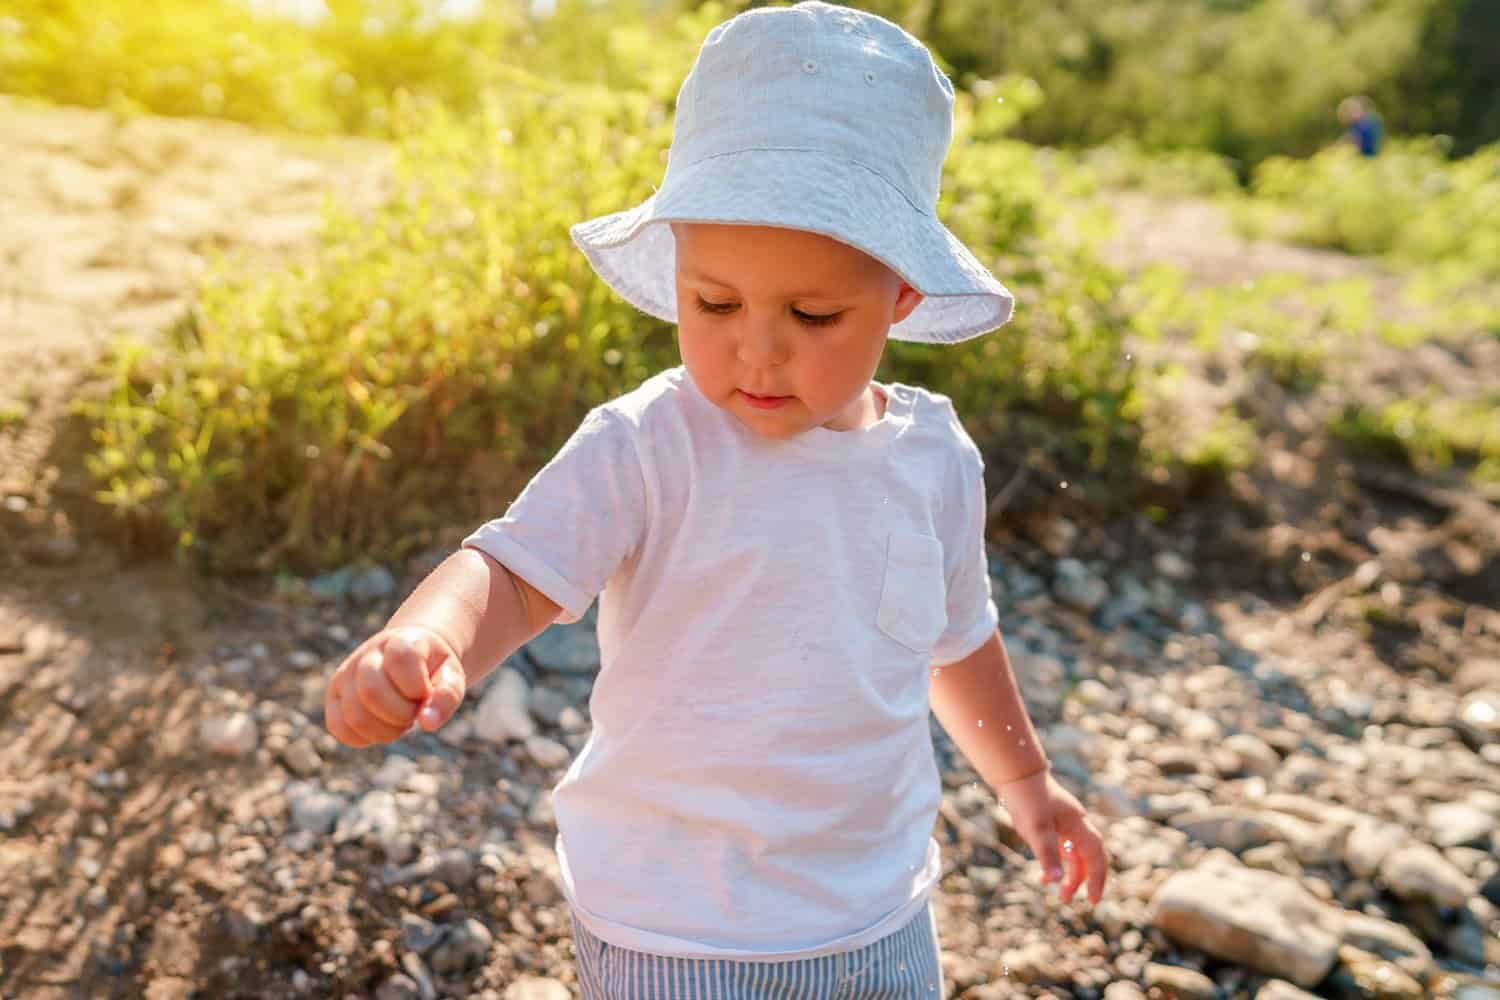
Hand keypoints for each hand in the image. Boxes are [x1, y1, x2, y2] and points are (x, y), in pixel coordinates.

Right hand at [325, 626, 466, 746]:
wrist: (409, 655)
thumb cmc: (432, 668)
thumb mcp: (452, 674)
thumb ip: (447, 695)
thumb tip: (428, 723)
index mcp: (399, 641)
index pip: (400, 660)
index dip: (418, 687)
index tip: (426, 692)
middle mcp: (366, 655)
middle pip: (371, 692)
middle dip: (401, 714)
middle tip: (414, 711)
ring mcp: (346, 675)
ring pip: (355, 716)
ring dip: (386, 731)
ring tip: (401, 720)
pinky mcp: (334, 697)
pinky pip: (338, 728)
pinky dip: (365, 738)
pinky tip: (384, 728)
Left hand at [999, 769, 1108, 903]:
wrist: (1016, 774)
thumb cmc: (1028, 799)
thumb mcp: (1036, 829)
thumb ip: (1047, 854)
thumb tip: (1055, 881)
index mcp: (1079, 826)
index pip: (1096, 857)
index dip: (1097, 879)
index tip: (1093, 900)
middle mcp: (1077, 825)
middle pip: (1089, 857)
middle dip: (1086, 880)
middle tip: (1078, 900)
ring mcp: (1066, 823)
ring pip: (1075, 854)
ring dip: (1070, 874)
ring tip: (1060, 894)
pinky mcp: (1053, 822)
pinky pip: (1062, 847)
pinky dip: (1057, 863)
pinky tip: (1044, 875)